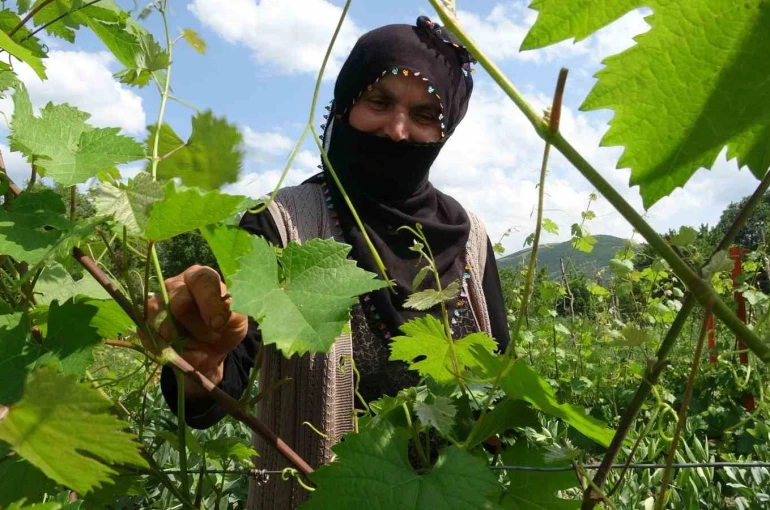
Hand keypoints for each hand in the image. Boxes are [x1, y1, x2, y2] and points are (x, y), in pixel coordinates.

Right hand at [142, 265, 248, 398]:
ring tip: (198, 342)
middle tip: (212, 337)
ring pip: (163, 324)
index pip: (202, 280)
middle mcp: (175, 285)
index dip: (209, 302)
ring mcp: (156, 303)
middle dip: (199, 328)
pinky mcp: (145, 323)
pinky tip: (183, 350)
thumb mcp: (236, 320)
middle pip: (180, 304)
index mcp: (200, 277)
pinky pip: (152, 339)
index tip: (218, 323)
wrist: (210, 351)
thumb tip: (218, 316)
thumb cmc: (225, 328)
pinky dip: (171, 350)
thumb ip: (230, 314)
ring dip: (184, 341)